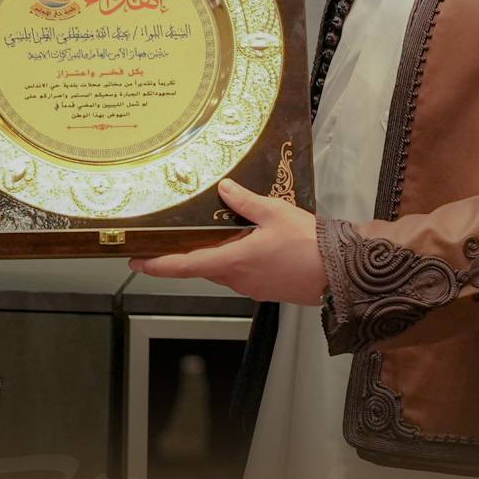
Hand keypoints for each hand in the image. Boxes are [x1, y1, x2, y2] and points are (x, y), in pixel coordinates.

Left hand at [128, 178, 326, 304]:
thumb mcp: (274, 212)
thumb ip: (245, 202)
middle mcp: (238, 280)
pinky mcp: (266, 289)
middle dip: (189, 254)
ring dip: (217, 255)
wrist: (341, 271)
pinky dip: (236, 260)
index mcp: (233, 261)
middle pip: (203, 267)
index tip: (137, 263)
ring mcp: (252, 288)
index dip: (157, 265)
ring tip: (219, 233)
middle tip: (175, 238)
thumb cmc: (308, 243)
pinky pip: (242, 274)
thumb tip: (224, 189)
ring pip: (223, 271)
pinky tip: (249, 243)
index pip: (185, 266)